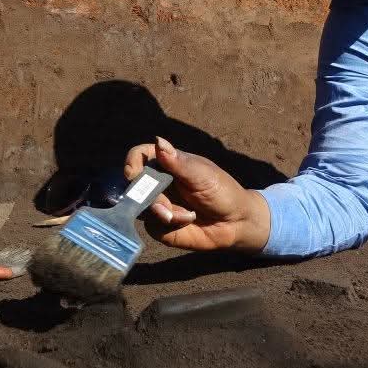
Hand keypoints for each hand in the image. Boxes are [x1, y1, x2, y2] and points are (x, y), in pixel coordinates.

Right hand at [124, 137, 270, 251]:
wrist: (236, 222)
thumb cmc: (222, 190)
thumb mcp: (202, 174)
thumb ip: (178, 162)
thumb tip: (158, 141)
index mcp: (167, 164)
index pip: (139, 156)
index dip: (132, 163)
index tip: (133, 173)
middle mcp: (158, 184)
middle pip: (134, 184)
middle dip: (148, 195)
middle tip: (164, 205)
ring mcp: (158, 205)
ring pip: (141, 207)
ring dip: (161, 211)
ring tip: (186, 214)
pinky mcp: (161, 226)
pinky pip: (152, 226)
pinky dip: (168, 224)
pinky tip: (187, 221)